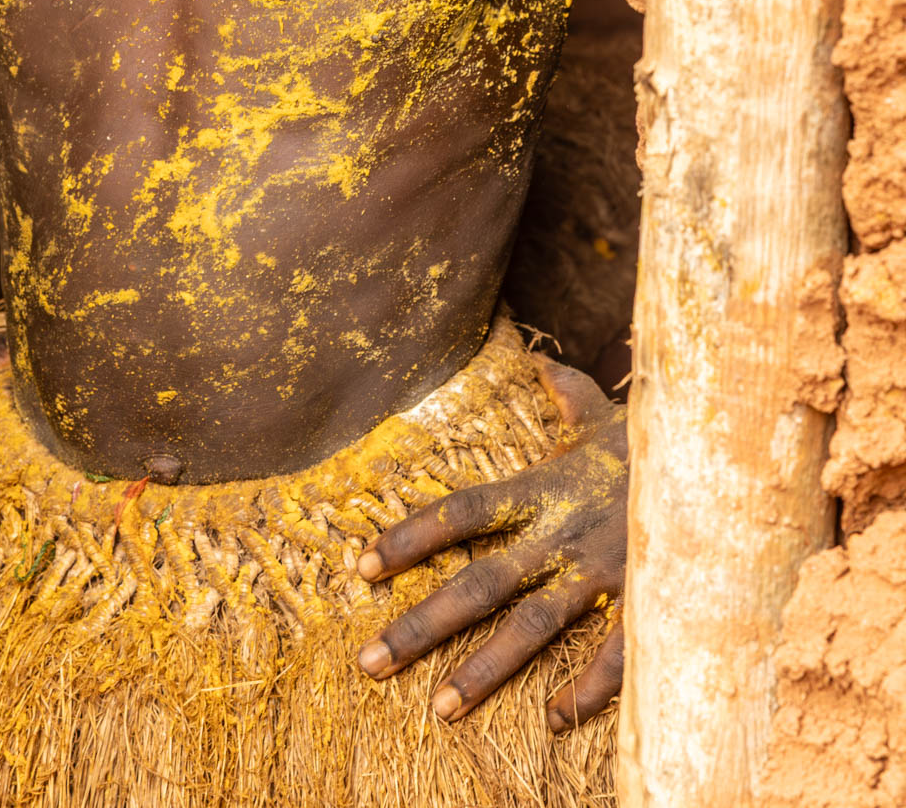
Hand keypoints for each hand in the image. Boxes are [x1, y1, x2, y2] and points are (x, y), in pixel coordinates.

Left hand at [355, 356, 625, 731]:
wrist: (728, 458)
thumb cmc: (660, 442)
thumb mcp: (608, 415)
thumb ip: (569, 398)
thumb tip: (542, 366)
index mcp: (544, 487)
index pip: (461, 511)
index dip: (409, 538)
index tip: (359, 567)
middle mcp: (562, 531)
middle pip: (479, 582)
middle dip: (422, 623)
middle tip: (368, 661)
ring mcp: (603, 570)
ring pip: (532, 626)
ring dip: (485, 670)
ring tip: (441, 708)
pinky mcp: (646, 598)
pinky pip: (614, 654)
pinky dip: (586, 690)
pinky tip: (554, 722)